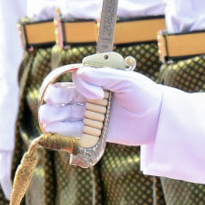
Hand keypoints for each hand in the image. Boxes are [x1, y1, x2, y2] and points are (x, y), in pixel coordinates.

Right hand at [35, 65, 162, 145]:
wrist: (158, 119)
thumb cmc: (145, 94)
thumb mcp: (127, 81)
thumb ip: (104, 77)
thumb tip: (79, 72)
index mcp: (95, 81)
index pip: (75, 79)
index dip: (79, 86)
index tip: (97, 95)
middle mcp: (89, 96)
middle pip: (62, 96)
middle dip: (54, 99)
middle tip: (50, 102)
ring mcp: (90, 114)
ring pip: (63, 114)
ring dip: (52, 116)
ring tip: (47, 120)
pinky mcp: (93, 132)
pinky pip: (73, 132)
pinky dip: (62, 132)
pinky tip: (54, 132)